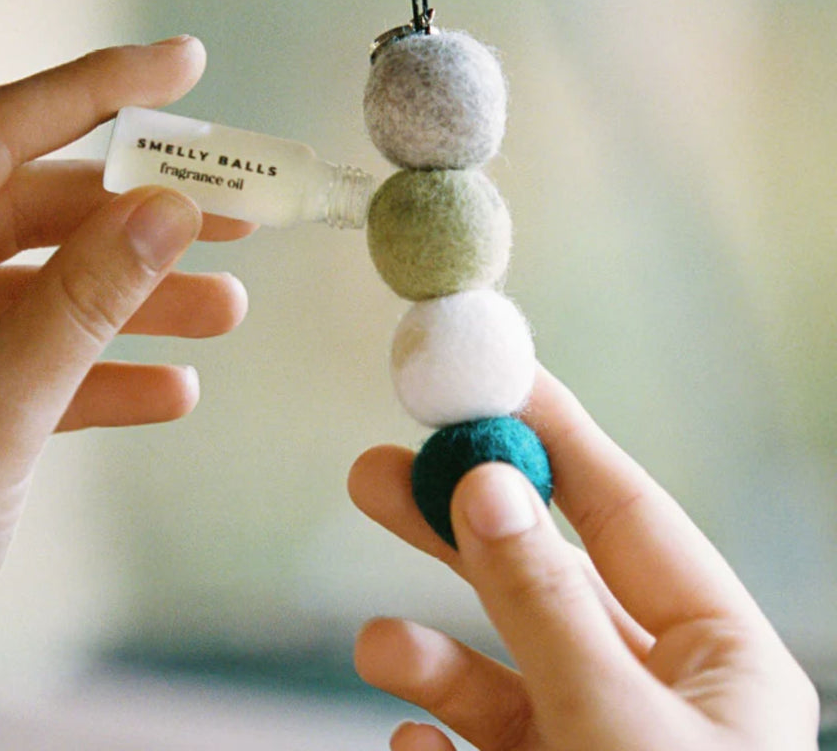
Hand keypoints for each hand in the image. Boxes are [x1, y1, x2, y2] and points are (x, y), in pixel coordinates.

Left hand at [0, 38, 251, 749]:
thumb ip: (85, 300)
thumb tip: (170, 211)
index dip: (98, 89)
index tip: (183, 64)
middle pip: (30, 209)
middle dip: (137, 218)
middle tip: (234, 211)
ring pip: (39, 284)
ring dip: (132, 298)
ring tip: (227, 310)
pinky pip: (29, 352)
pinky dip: (99, 366)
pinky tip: (171, 389)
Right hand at [349, 367, 819, 750]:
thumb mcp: (621, 733)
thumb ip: (549, 608)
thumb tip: (488, 480)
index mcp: (718, 658)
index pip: (621, 511)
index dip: (553, 435)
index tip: (487, 375)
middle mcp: (656, 695)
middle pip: (540, 573)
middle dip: (454, 525)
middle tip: (371, 469)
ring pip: (497, 667)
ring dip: (429, 650)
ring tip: (377, 647)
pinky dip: (432, 740)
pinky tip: (409, 747)